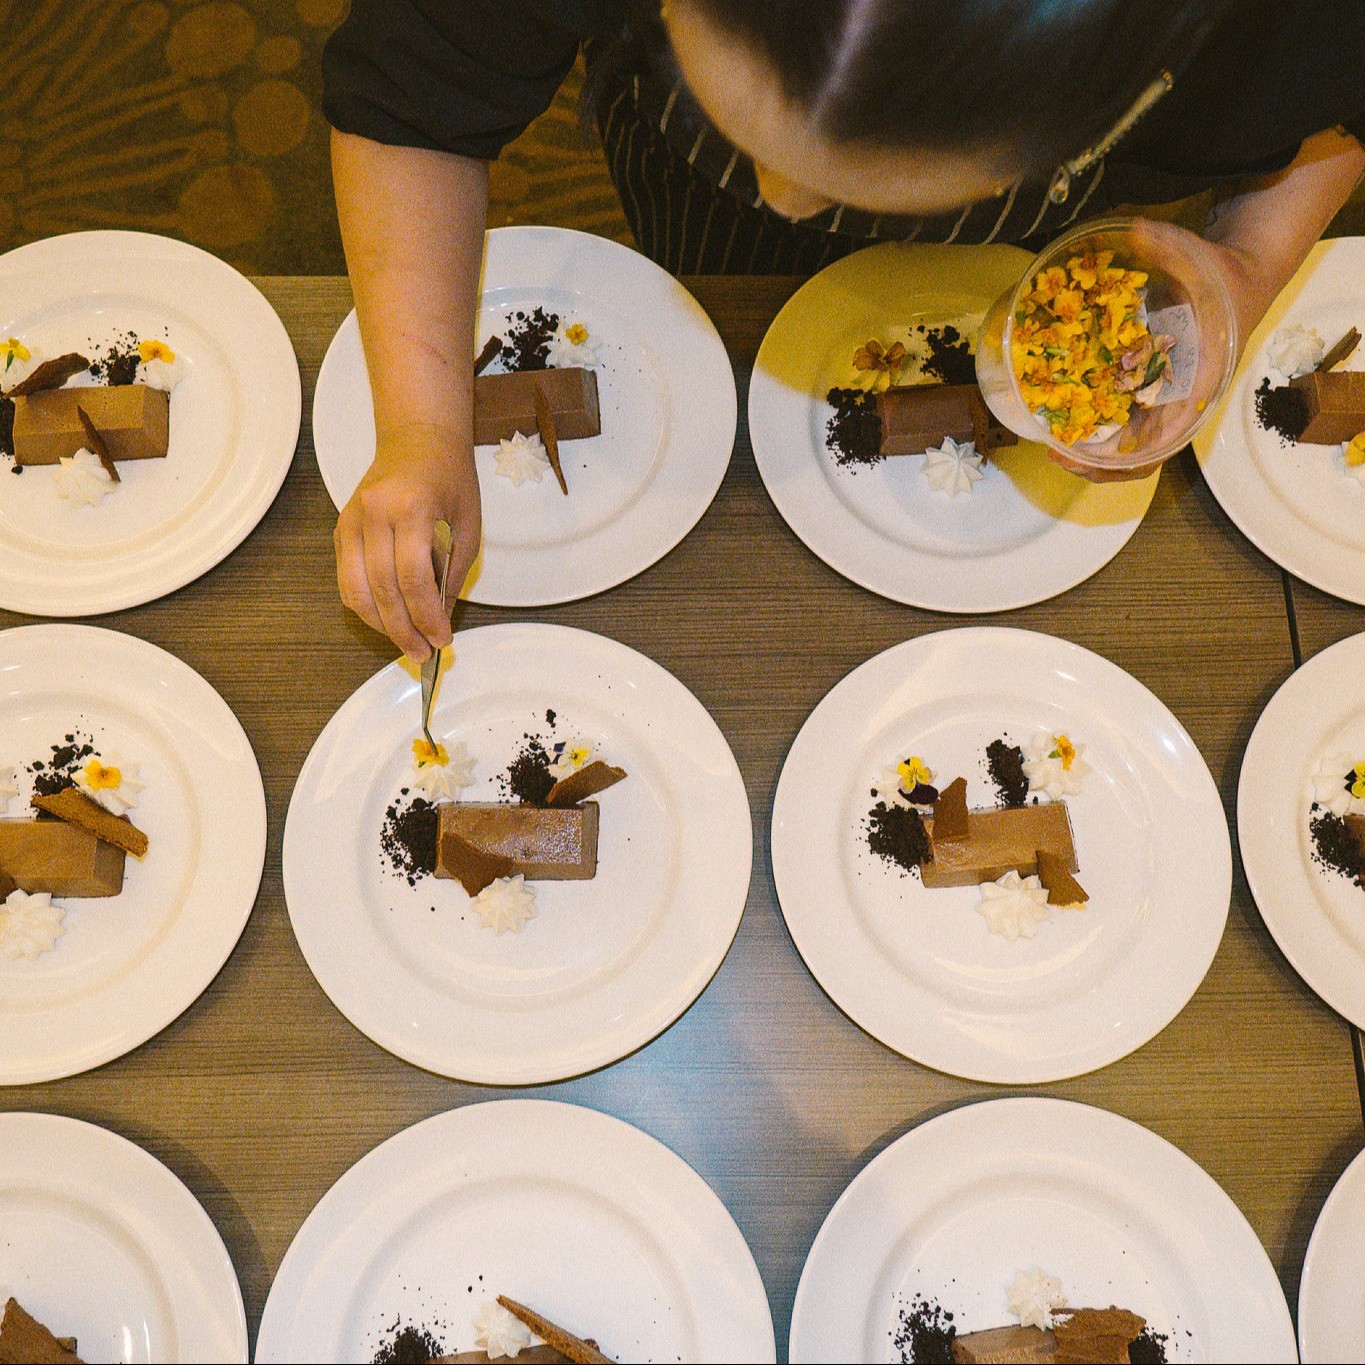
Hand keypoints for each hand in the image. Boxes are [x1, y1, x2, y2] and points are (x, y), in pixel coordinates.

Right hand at [334, 422, 480, 661]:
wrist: (417, 439)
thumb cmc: (449, 479)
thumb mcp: (468, 525)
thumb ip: (451, 573)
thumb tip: (439, 619)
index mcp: (411, 509)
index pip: (414, 578)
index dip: (427, 616)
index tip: (442, 638)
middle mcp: (374, 514)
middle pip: (381, 589)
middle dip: (403, 629)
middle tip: (422, 652)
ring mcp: (351, 520)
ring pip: (354, 589)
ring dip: (380, 623)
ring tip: (405, 642)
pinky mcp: (341, 528)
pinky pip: (345, 578)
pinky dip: (364, 605)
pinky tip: (387, 618)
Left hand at [1042, 218, 1268, 484]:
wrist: (1241, 278)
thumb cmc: (1220, 275)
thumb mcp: (1197, 259)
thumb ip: (1165, 246)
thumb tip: (1134, 228)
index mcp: (1195, 386)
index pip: (1158, 444)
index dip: (1118, 461)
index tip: (1078, 456)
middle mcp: (1177, 403)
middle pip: (1134, 457)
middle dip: (1092, 463)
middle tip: (1051, 451)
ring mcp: (1162, 400)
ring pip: (1123, 444)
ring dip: (1088, 451)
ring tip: (1048, 441)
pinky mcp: (1148, 388)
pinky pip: (1119, 417)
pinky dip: (1091, 423)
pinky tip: (1059, 413)